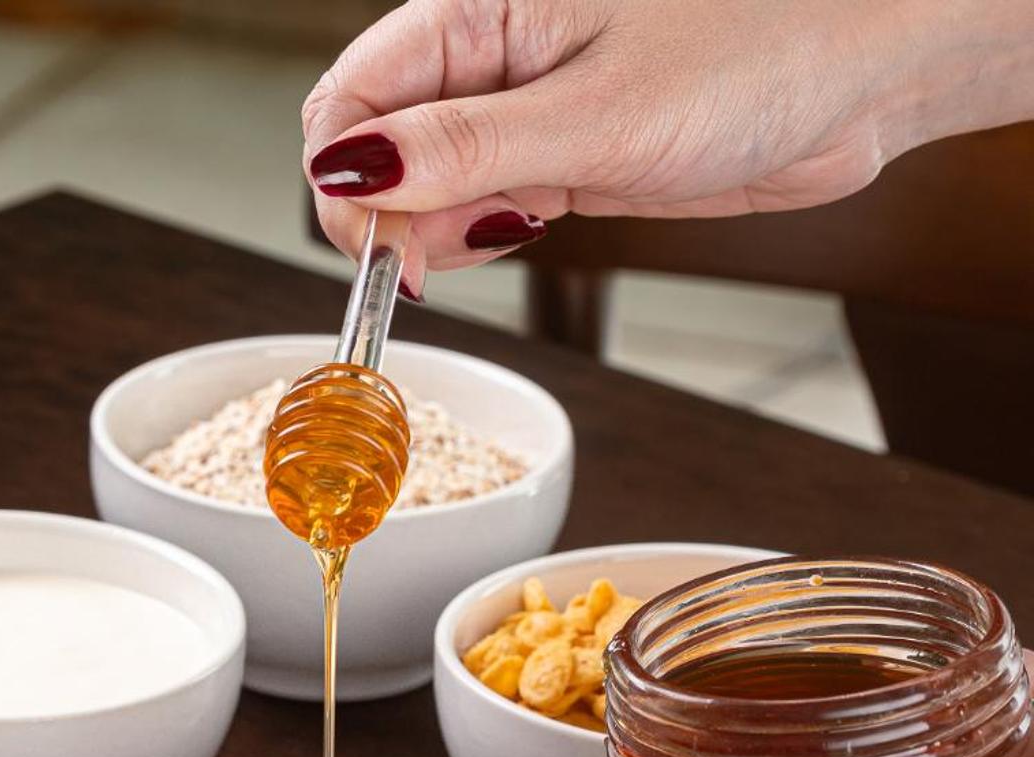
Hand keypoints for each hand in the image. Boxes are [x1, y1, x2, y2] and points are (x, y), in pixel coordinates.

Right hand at [301, 0, 1033, 291]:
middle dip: (380, 213)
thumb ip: (465, 148)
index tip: (373, 243)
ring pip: (422, 182)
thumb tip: (352, 170)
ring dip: (426, 233)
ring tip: (484, 243)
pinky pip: (478, 202)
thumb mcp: (598, 111)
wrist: (874, 67)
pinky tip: (505, 239)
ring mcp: (524, 108)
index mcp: (479, 9)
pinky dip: (472, 235)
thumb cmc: (767, 45)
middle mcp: (490, 55)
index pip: (353, 94)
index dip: (343, 174)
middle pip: (376, 144)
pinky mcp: (563, 154)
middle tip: (419, 270)